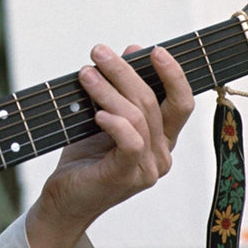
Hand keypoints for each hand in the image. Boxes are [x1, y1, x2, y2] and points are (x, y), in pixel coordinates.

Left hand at [25, 44, 193, 247]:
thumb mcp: (103, 116)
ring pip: (136, 117)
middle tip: (99, 52)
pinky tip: (97, 114)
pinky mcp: (126, 177)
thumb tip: (131, 50)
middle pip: (153, 102)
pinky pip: (130, 143)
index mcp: (162, 138)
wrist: (65, 198)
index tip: (153, 50)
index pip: (181, 102)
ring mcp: (147, 168)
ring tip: (85, 74)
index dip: (173, 74)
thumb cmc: (84, 157)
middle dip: (125, 71)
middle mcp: (161, 153)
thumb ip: (119, 90)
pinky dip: (115, 123)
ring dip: (108, 90)